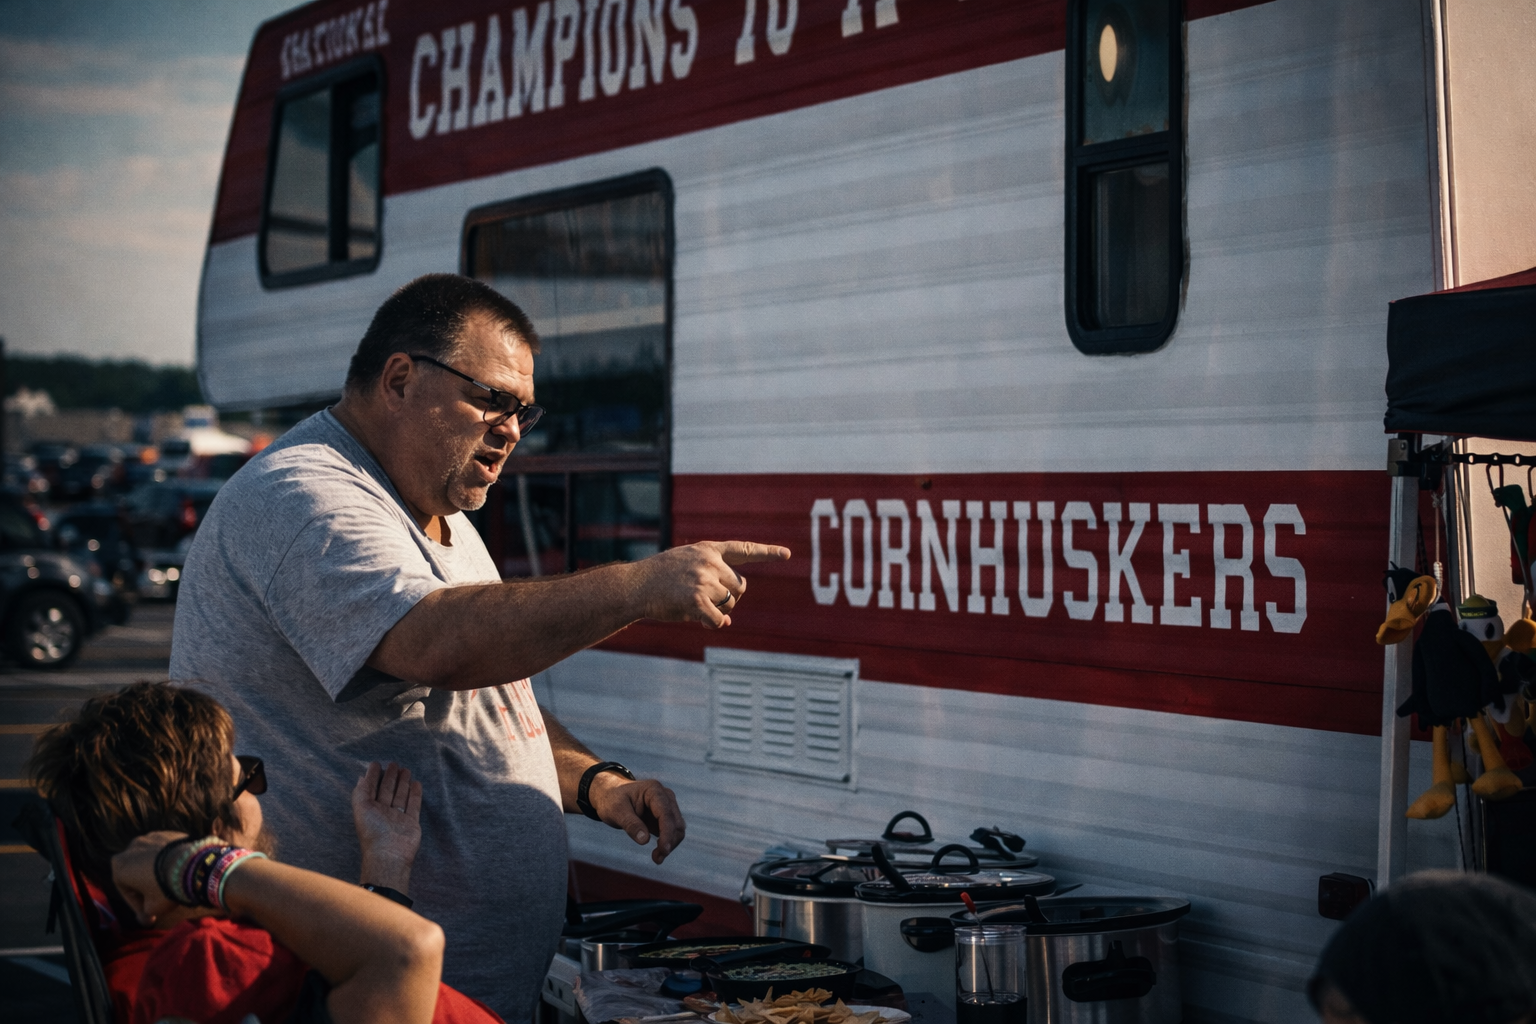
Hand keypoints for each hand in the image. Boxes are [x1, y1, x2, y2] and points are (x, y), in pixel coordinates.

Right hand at [111, 830, 189, 925]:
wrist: (193, 865)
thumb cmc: (165, 888)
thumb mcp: (151, 908)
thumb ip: (144, 913)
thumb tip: (146, 919)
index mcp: (119, 865)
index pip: (126, 890)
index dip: (137, 905)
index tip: (149, 914)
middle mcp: (132, 847)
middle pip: (137, 872)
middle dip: (146, 886)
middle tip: (159, 899)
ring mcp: (151, 836)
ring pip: (151, 860)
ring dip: (157, 872)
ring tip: (171, 885)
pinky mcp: (170, 833)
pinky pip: (165, 851)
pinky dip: (169, 861)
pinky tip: (179, 872)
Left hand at [352, 762, 422, 892]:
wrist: (390, 854)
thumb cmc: (373, 830)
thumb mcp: (361, 808)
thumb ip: (361, 792)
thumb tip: (361, 777)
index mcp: (369, 810)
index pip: (371, 789)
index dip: (373, 776)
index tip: (376, 763)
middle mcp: (383, 812)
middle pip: (387, 790)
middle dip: (390, 777)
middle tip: (394, 763)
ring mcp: (398, 817)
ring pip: (400, 796)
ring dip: (402, 782)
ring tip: (406, 769)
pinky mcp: (411, 822)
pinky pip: (414, 805)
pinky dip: (415, 794)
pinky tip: (416, 783)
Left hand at [587, 775, 685, 864]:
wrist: (610, 795)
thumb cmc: (612, 800)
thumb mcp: (616, 811)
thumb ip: (630, 824)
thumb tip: (645, 840)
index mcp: (654, 790)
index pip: (666, 813)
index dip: (667, 832)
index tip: (664, 849)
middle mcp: (665, 797)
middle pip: (676, 822)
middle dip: (669, 841)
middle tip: (656, 858)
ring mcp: (666, 807)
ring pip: (677, 829)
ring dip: (670, 845)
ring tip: (656, 858)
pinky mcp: (664, 818)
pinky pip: (672, 833)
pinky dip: (667, 844)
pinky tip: (657, 854)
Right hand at [632, 541, 790, 628]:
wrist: (634, 586)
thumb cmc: (659, 580)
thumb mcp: (686, 571)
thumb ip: (710, 586)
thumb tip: (728, 623)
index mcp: (708, 549)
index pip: (743, 550)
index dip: (767, 553)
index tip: (787, 554)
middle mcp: (709, 562)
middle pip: (740, 587)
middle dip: (729, 598)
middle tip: (706, 601)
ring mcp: (703, 579)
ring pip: (730, 604)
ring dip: (717, 611)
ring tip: (692, 605)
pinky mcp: (697, 599)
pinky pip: (719, 620)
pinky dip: (713, 624)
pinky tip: (698, 619)